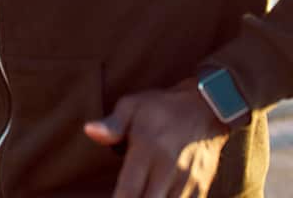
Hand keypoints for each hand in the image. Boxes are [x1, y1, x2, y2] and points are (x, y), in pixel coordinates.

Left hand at [84, 78, 229, 196]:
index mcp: (148, 149)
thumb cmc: (161, 107)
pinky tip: (157, 196)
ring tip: (139, 195)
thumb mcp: (132, 106)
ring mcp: (187, 180)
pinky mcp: (201, 186)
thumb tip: (89, 130)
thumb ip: (112, 124)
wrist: (206, 107)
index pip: (129, 189)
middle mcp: (169, 168)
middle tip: (124, 197)